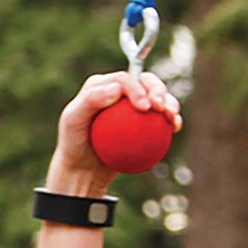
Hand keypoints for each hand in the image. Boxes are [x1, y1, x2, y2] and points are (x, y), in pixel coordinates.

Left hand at [48, 70, 181, 193]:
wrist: (83, 169)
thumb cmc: (74, 143)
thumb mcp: (73, 121)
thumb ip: (90, 100)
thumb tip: (115, 88)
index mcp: (103, 85)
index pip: (124, 79)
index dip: (137, 88)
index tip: (143, 107)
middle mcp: (120, 92)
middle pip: (145, 82)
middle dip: (157, 88)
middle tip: (160, 106)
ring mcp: (133, 107)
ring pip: (157, 96)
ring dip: (170, 101)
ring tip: (171, 115)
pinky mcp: (143, 122)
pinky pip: (160, 119)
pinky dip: (171, 120)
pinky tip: (175, 127)